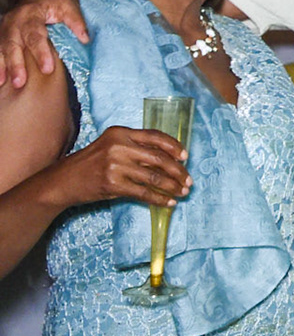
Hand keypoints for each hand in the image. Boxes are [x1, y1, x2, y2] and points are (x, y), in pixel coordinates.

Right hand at [3, 0, 84, 90]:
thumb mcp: (69, 5)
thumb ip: (76, 22)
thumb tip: (85, 39)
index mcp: (31, 14)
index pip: (35, 36)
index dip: (41, 53)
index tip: (47, 69)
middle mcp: (14, 21)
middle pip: (13, 44)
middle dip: (16, 64)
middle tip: (21, 82)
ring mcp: (5, 28)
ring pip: (1, 48)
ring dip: (2, 66)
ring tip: (3, 83)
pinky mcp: (1, 34)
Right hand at [43, 126, 190, 209]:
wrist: (62, 181)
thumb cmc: (91, 164)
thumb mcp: (111, 147)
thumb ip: (135, 149)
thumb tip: (169, 160)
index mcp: (120, 133)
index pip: (155, 136)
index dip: (174, 146)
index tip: (186, 157)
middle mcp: (119, 146)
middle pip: (159, 158)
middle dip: (178, 171)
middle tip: (189, 181)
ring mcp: (115, 166)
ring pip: (153, 176)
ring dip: (172, 186)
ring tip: (183, 193)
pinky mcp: (112, 184)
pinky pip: (143, 192)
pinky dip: (159, 199)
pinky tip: (169, 203)